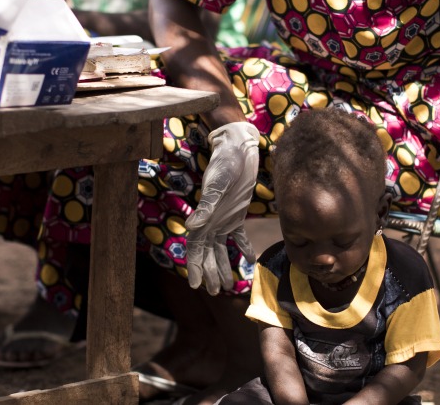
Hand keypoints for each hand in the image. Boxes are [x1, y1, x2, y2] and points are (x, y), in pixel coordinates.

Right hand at [185, 121, 259, 294]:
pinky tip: (248, 259)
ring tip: (227, 285)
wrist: (238, 147)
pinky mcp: (236, 213)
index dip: (195, 266)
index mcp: (203, 217)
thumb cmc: (225, 163)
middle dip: (209, 272)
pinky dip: (242, 247)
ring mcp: (223, 218)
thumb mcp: (217, 185)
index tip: (197, 285)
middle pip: (207, 252)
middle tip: (214, 292)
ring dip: (222, 265)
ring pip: (220, 248)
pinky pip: (237, 235)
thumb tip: (191, 229)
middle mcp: (211, 220)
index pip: (195, 248)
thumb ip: (206, 208)